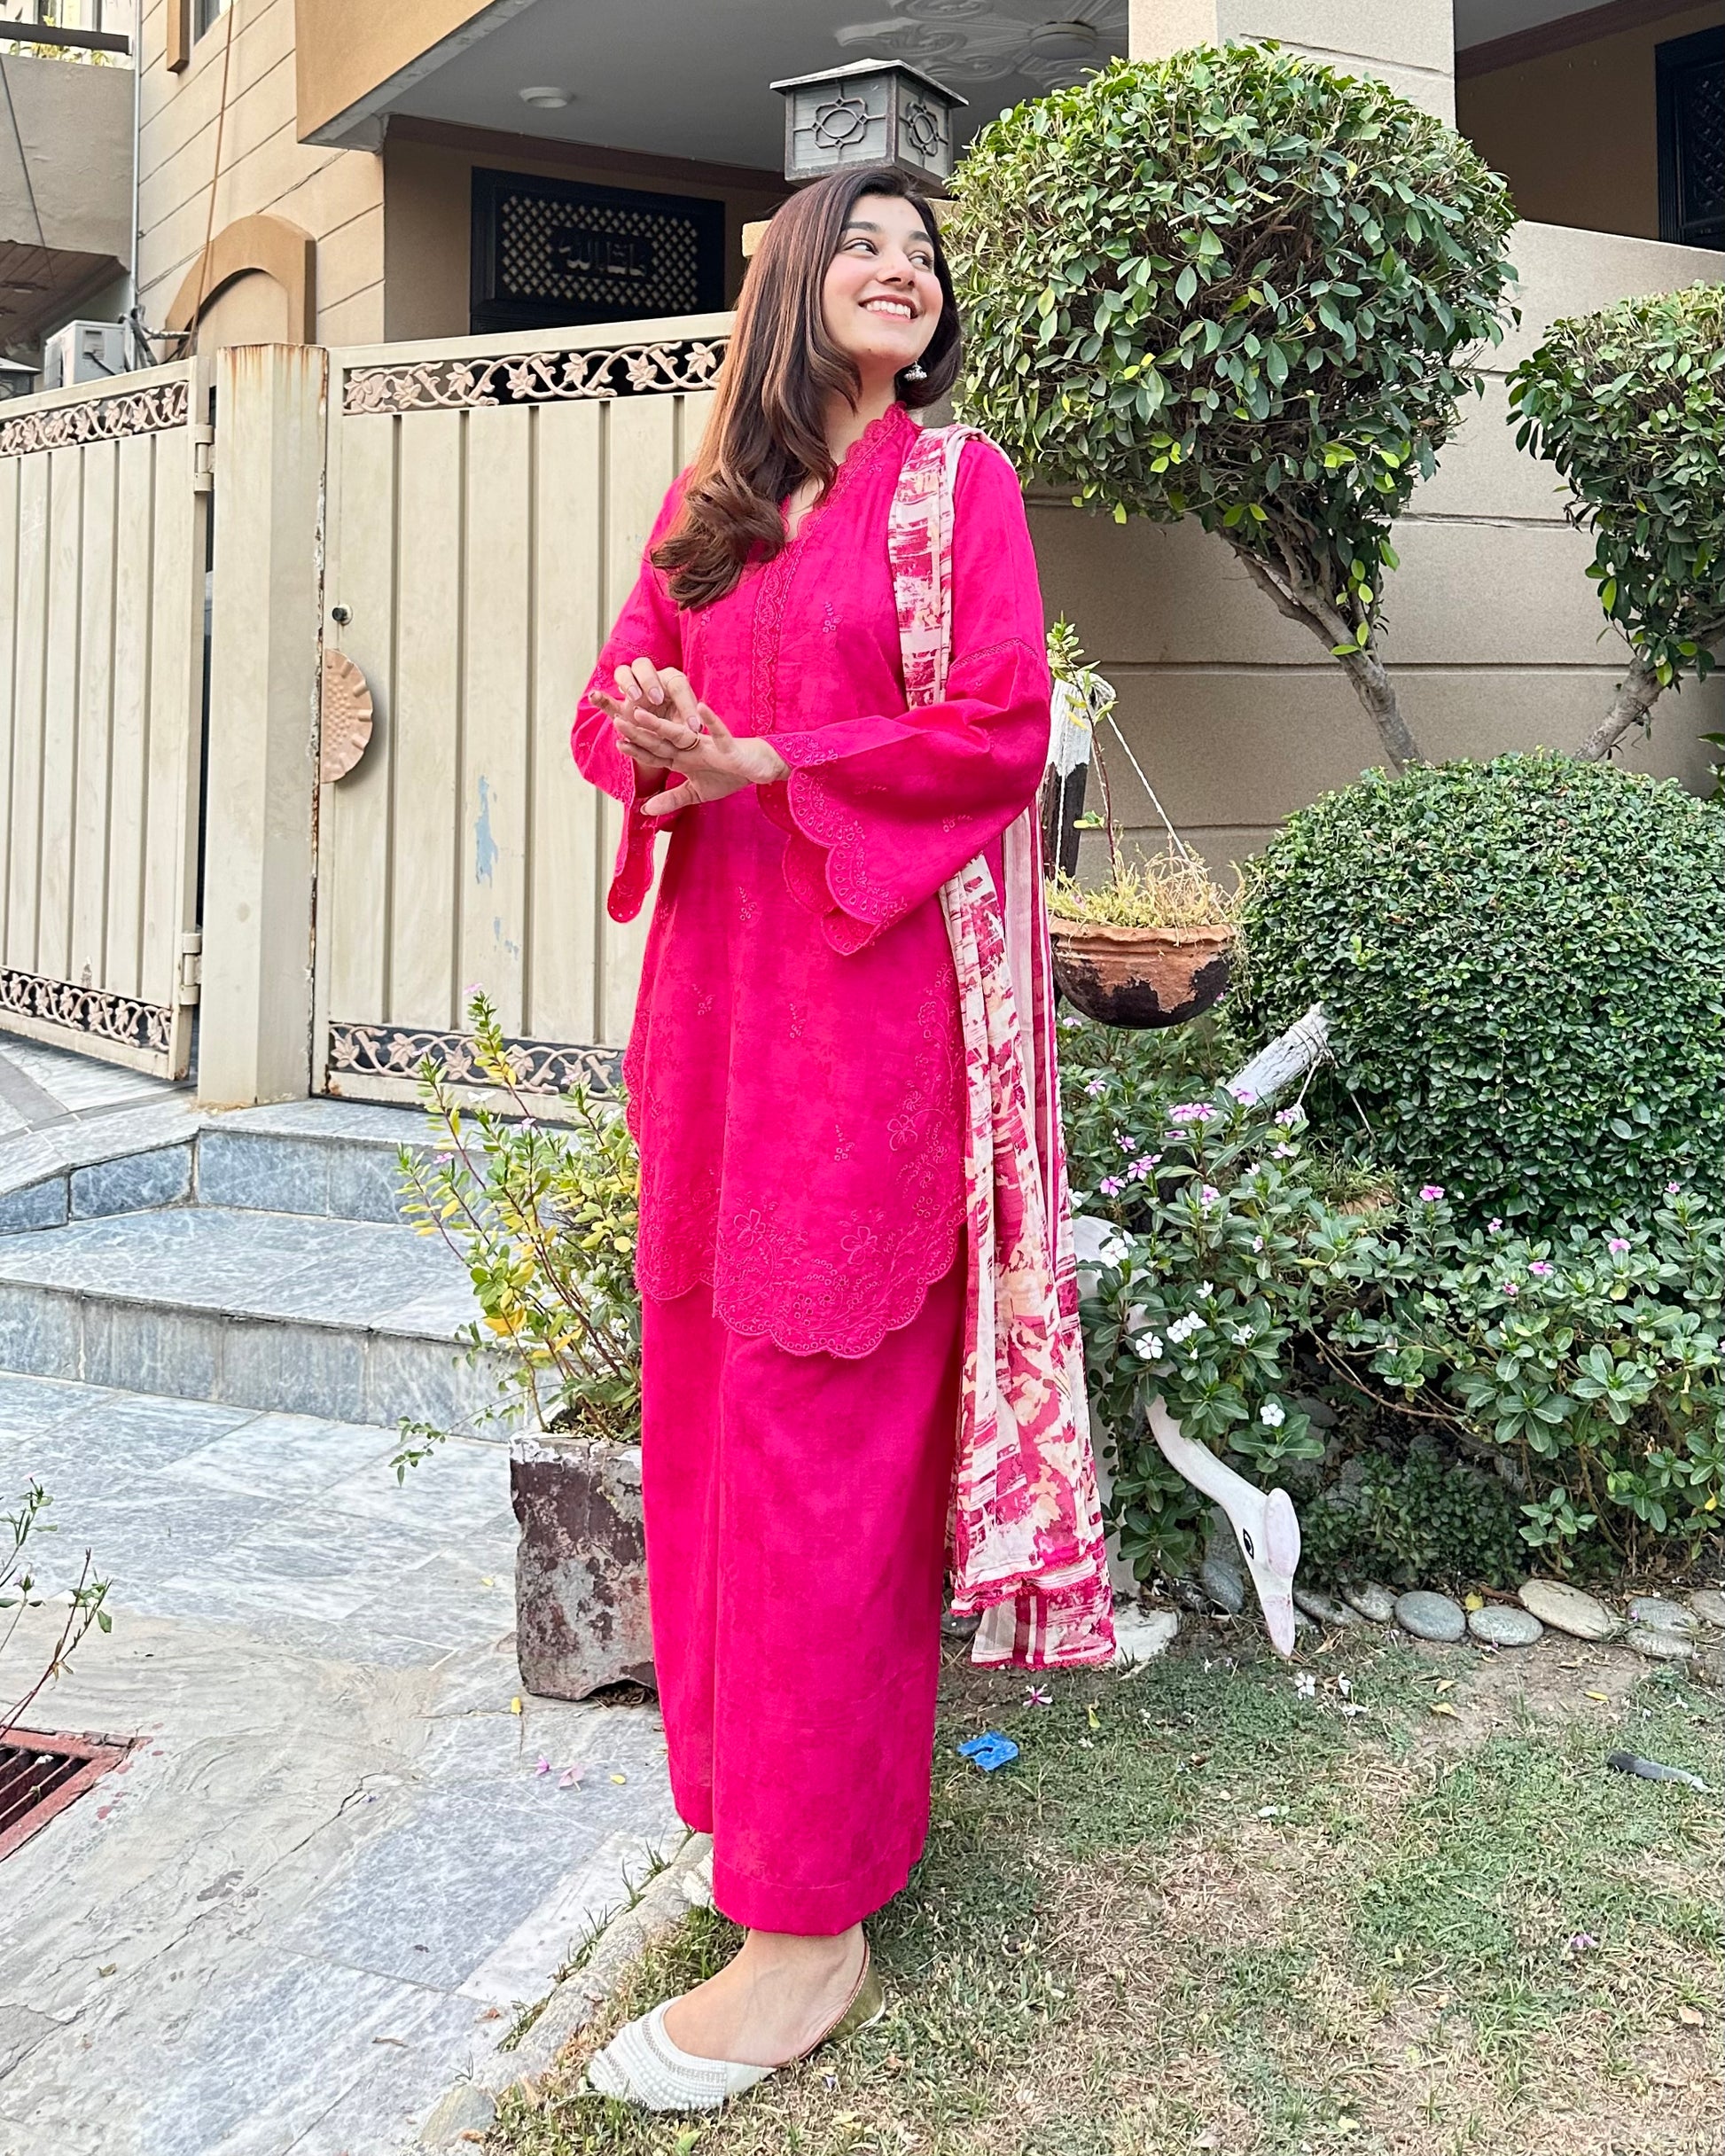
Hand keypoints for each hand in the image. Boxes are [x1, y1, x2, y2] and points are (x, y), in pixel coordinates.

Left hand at [592, 663, 787, 815]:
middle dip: (640, 733)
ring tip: (642, 714)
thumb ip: (671, 799)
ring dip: (661, 725)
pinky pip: (720, 732)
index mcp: (683, 758)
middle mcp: (692, 748)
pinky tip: (701, 707)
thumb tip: (644, 810)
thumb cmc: (729, 775)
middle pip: (661, 740)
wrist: (759, 768)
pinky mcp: (729, 746)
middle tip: (616, 720)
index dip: (637, 750)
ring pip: (681, 733)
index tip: (617, 743)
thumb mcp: (696, 793)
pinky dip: (712, 722)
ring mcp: (709, 745)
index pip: (656, 754)